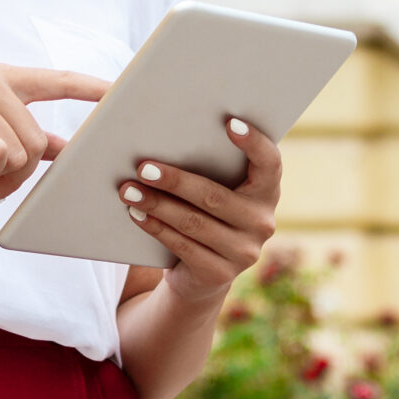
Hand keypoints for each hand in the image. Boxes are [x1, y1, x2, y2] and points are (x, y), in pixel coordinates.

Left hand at [118, 119, 280, 305]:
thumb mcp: (219, 194)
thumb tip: (166, 139)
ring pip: (193, 222)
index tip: (230, 122)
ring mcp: (244, 252)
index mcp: (267, 193)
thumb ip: (211, 170)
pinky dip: (155, 227)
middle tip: (144, 167)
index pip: (270, 164)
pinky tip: (136, 214)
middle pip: (215, 196)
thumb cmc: (207, 216)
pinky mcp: (219, 274)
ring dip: (156, 204)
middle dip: (175, 181)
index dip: (255, 143)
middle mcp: (262, 223)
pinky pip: (182, 245)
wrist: (203, 276)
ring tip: (129, 190)